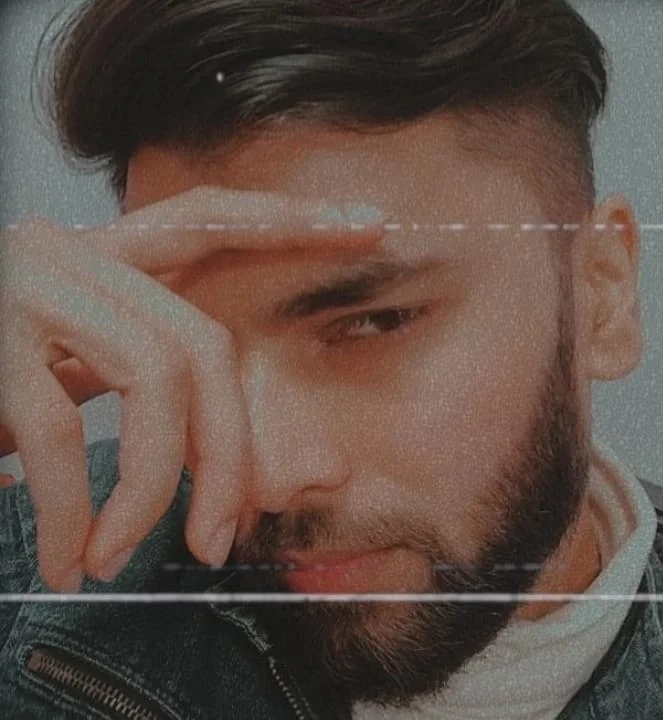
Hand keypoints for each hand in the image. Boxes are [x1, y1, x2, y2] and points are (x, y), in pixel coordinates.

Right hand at [0, 186, 382, 591]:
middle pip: (203, 346)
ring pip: (150, 380)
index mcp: (107, 262)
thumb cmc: (1, 388)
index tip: (368, 224)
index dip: (289, 221)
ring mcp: (27, 284)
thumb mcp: (93, 381)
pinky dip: (73, 506)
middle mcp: (74, 256)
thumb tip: (302, 470)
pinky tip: (71, 553)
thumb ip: (175, 403)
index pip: (212, 220)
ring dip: (150, 488)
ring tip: (124, 554)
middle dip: (226, 453)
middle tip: (217, 537)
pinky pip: (58, 429)